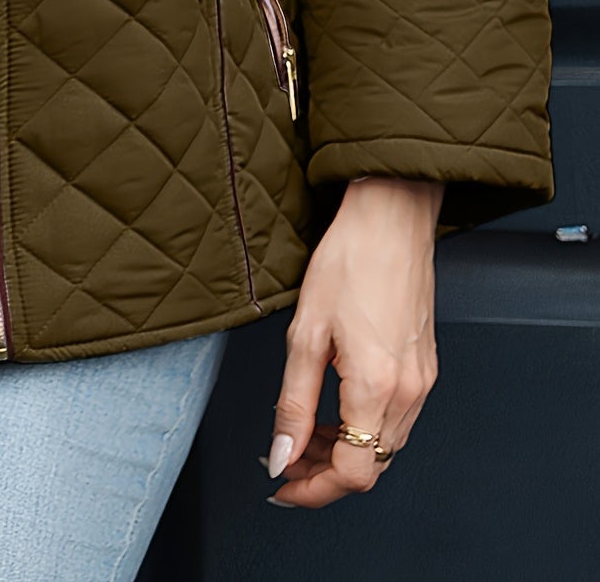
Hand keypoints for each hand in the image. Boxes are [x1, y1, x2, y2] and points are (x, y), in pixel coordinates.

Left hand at [264, 176, 443, 507]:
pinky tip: (336, 410)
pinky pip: (396, 420)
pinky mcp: (425, 367)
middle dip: (325, 474)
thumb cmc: (349, 259)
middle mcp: (409, 393)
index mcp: (378, 387)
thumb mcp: (306, 332)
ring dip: (345, 453)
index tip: (283, 485)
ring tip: (304, 434)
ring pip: (385, 447)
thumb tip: (282, 453)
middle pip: (372, 468)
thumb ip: (294, 402)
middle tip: (285, 458)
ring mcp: (422, 381)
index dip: (314, 489)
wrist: (391, 217)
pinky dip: (364, 428)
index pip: (353, 475)